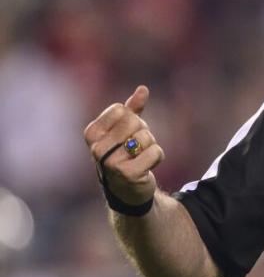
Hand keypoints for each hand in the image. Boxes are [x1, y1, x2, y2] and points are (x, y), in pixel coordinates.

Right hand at [84, 85, 164, 205]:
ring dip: (150, 146)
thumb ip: (133, 108)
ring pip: (146, 137)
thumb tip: (143, 89)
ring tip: (139, 158)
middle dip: (143, 132)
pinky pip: (155, 152)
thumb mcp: (125, 129)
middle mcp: (96, 148)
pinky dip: (158, 157)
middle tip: (135, 148)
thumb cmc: (125, 153)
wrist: (127, 188)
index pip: (121, 110)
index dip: (132, 119)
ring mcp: (110, 162)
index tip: (126, 134)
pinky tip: (147, 167)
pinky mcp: (128, 174)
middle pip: (134, 122)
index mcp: (92, 133)